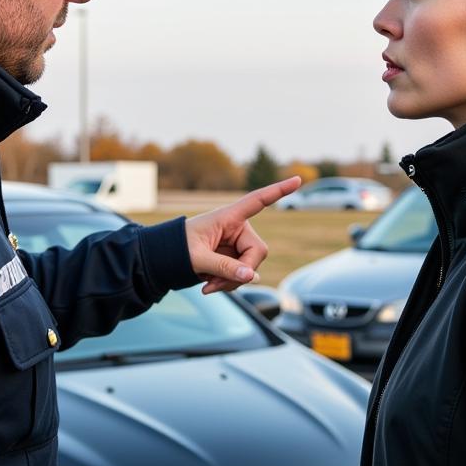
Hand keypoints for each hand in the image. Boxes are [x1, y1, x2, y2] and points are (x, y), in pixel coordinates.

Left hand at [185, 176, 301, 293]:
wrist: (166, 258)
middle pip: (258, 252)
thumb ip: (223, 267)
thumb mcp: (197, 258)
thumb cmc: (177, 248)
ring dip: (231, 282)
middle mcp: (238, 228)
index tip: (298, 179)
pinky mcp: (235, 259)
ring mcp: (238, 245)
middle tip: (215, 285)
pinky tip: (210, 286)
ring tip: (208, 287)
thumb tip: (252, 277)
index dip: (278, 191)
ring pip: (251, 268)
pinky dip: (228, 284)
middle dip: (241, 272)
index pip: (257, 201)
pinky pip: (243, 275)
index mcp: (228, 217)